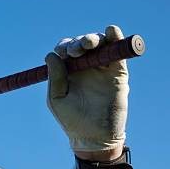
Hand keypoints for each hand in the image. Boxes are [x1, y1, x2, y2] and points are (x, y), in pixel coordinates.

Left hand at [45, 25, 128, 159]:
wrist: (95, 137)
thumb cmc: (72, 120)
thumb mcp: (57, 99)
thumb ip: (55, 77)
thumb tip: (51, 55)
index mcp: (68, 71)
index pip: (65, 50)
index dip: (64, 47)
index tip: (63, 53)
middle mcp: (85, 67)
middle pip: (82, 44)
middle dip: (78, 42)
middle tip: (76, 50)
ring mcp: (102, 68)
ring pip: (100, 44)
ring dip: (94, 38)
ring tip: (89, 44)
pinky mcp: (118, 72)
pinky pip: (117, 52)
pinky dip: (116, 38)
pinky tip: (112, 30)